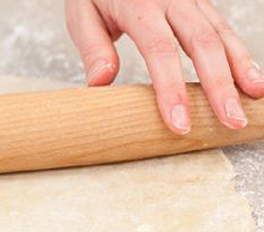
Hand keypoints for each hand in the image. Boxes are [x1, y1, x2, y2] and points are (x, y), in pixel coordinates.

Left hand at [65, 0, 263, 134]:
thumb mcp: (82, 13)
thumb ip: (92, 47)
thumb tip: (100, 82)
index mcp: (138, 4)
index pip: (159, 50)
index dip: (172, 89)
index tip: (179, 123)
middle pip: (202, 43)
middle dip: (219, 86)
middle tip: (230, 121)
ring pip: (220, 34)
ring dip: (239, 70)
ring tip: (249, 103)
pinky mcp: (199, 4)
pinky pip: (223, 29)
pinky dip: (238, 55)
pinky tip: (250, 80)